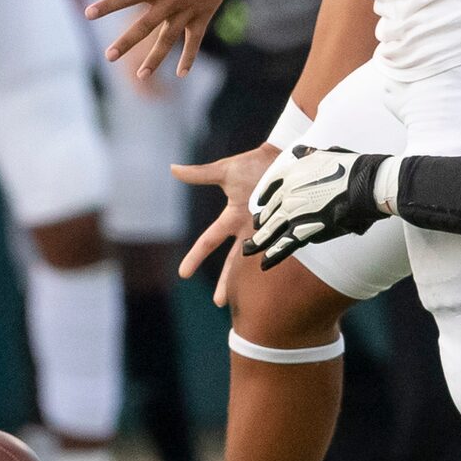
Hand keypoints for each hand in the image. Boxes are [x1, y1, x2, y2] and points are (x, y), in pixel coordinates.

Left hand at [86, 0, 249, 81]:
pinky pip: (193, 42)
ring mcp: (186, 12)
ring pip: (168, 40)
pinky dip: (188, 58)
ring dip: (155, 59)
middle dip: (127, 42)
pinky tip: (180, 75)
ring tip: (141, 76)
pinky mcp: (201, 17)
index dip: (107, 5)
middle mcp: (170, 1)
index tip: (88, 14)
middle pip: (144, 26)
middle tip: (109, 57)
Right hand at [168, 144, 281, 305]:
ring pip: (258, 259)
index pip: (210, 240)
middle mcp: (249, 228)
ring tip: (251, 300)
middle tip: (221, 303)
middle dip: (227, 281)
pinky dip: (280, 260)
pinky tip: (282, 282)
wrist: (285, 156)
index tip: (183, 274)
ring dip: (253, 279)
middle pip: (234, 260)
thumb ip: (200, 175)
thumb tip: (172, 169)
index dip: (196, 256)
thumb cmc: (255, 164)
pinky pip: (283, 246)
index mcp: (233, 217)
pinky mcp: (287, 225)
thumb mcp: (226, 171)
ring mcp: (269, 228)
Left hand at [246, 145, 389, 265]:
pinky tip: (264, 264)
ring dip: (258, 241)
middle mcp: (287, 192)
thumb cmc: (351, 168)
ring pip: (270, 229)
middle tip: (255, 229)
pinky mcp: (304, 229)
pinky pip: (284, 245)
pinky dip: (273, 256)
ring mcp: (293, 212)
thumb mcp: (325, 154)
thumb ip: (308, 154)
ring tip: (247, 250)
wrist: (364, 185)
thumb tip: (298, 151)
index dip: (264, 196)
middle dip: (260, 221)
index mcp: (291, 172)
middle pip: (269, 210)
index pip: (271, 185)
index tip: (259, 204)